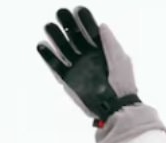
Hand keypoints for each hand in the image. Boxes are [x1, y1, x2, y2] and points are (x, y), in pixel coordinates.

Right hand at [37, 6, 139, 124]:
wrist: (117, 107)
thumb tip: (102, 26)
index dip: (82, 19)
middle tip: (61, 15)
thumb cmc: (123, 84)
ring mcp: (77, 67)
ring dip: (54, 36)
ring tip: (49, 28)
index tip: (78, 11)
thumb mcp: (120, 60)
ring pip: (61, 47)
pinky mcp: (69, 79)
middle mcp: (87, 57)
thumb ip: (110, 43)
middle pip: (72, 35)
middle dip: (66, 23)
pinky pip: (54, 65)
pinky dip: (47, 55)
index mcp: (100, 50)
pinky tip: (43, 46)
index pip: (88, 30)